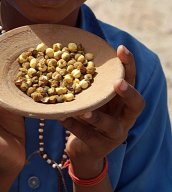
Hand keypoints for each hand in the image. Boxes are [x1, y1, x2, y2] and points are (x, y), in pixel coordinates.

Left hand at [60, 45, 144, 177]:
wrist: (84, 148)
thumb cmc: (89, 112)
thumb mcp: (92, 96)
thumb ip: (90, 80)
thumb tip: (69, 49)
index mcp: (123, 99)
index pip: (131, 79)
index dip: (129, 64)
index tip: (120, 49)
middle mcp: (125, 116)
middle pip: (136, 104)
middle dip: (128, 93)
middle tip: (117, 82)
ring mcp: (115, 134)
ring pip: (110, 126)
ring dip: (96, 117)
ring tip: (83, 111)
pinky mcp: (100, 147)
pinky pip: (86, 136)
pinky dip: (72, 125)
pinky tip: (61, 117)